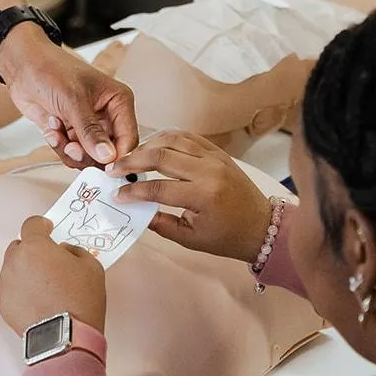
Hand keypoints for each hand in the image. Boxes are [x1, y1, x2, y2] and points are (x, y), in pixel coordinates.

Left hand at [0, 25, 138, 166]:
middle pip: (109, 154)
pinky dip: (59, 146)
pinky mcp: (71, 134)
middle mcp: (107, 116)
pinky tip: (51, 128)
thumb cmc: (50, 69)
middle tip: (70, 146)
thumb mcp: (73, 100)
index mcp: (118, 102)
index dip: (118, 158)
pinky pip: (71, 154)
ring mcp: (89, 127)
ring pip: (88, 158)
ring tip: (56, 131)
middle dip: (87, 154)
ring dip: (69, 150)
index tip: (103, 169)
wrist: (22, 66)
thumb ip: (90, 131)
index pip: (128, 139)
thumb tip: (108, 157)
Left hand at [0, 216, 106, 336]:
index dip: (41, 226)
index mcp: (35, 247)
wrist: (66, 338)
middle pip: (20, 246)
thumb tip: (62, 251)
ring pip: (14, 268)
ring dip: (26, 271)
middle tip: (48, 264)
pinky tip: (37, 303)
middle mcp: (15, 261)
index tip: (48, 231)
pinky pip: (12, 289)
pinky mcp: (3, 304)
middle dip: (32, 251)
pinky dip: (21, 291)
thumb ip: (75, 251)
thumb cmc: (80, 299)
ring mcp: (6, 283)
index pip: (32, 224)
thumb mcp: (91, 267)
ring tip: (43, 288)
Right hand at [109, 131, 274, 262]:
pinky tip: (152, 145)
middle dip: (133, 161)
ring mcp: (214, 157)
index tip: (117, 194)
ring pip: (173, 139)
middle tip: (113, 168)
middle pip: (161, 156)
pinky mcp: (217, 151)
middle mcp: (208, 171)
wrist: (262, 225)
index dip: (133, 191)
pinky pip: (187, 136)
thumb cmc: (227, 237)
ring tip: (129, 156)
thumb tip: (134, 209)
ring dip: (147, 145)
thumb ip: (161, 223)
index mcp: (203, 196)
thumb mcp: (191, 239)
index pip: (158, 189)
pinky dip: (167, 137)